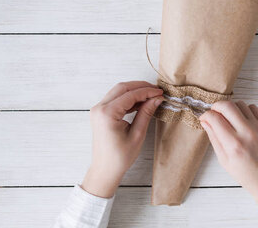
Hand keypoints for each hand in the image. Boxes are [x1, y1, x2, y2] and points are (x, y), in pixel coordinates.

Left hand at [81, 81, 162, 197]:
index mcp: (107, 114)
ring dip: (134, 91)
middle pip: (122, 88)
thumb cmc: (120, 157)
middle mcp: (99, 108)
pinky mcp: (100, 113)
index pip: (130, 95)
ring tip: (151, 96)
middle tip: (156, 91)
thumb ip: (146, 113)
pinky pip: (115, 99)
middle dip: (140, 87)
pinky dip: (128, 98)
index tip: (160, 92)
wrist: (105, 170)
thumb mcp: (137, 134)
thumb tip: (156, 99)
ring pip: (118, 91)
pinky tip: (140, 102)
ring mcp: (98, 110)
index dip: (147, 91)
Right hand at [199, 101, 257, 212]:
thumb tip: (205, 122)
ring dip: (231, 108)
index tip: (204, 118)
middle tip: (214, 113)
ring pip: (240, 104)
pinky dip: (245, 110)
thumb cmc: (248, 176)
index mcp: (233, 145)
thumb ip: (214, 139)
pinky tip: (242, 120)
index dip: (206, 115)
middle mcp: (246, 133)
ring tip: (228, 118)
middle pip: (227, 105)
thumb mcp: (225, 161)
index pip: (215, 118)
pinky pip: (253, 108)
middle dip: (216, 106)